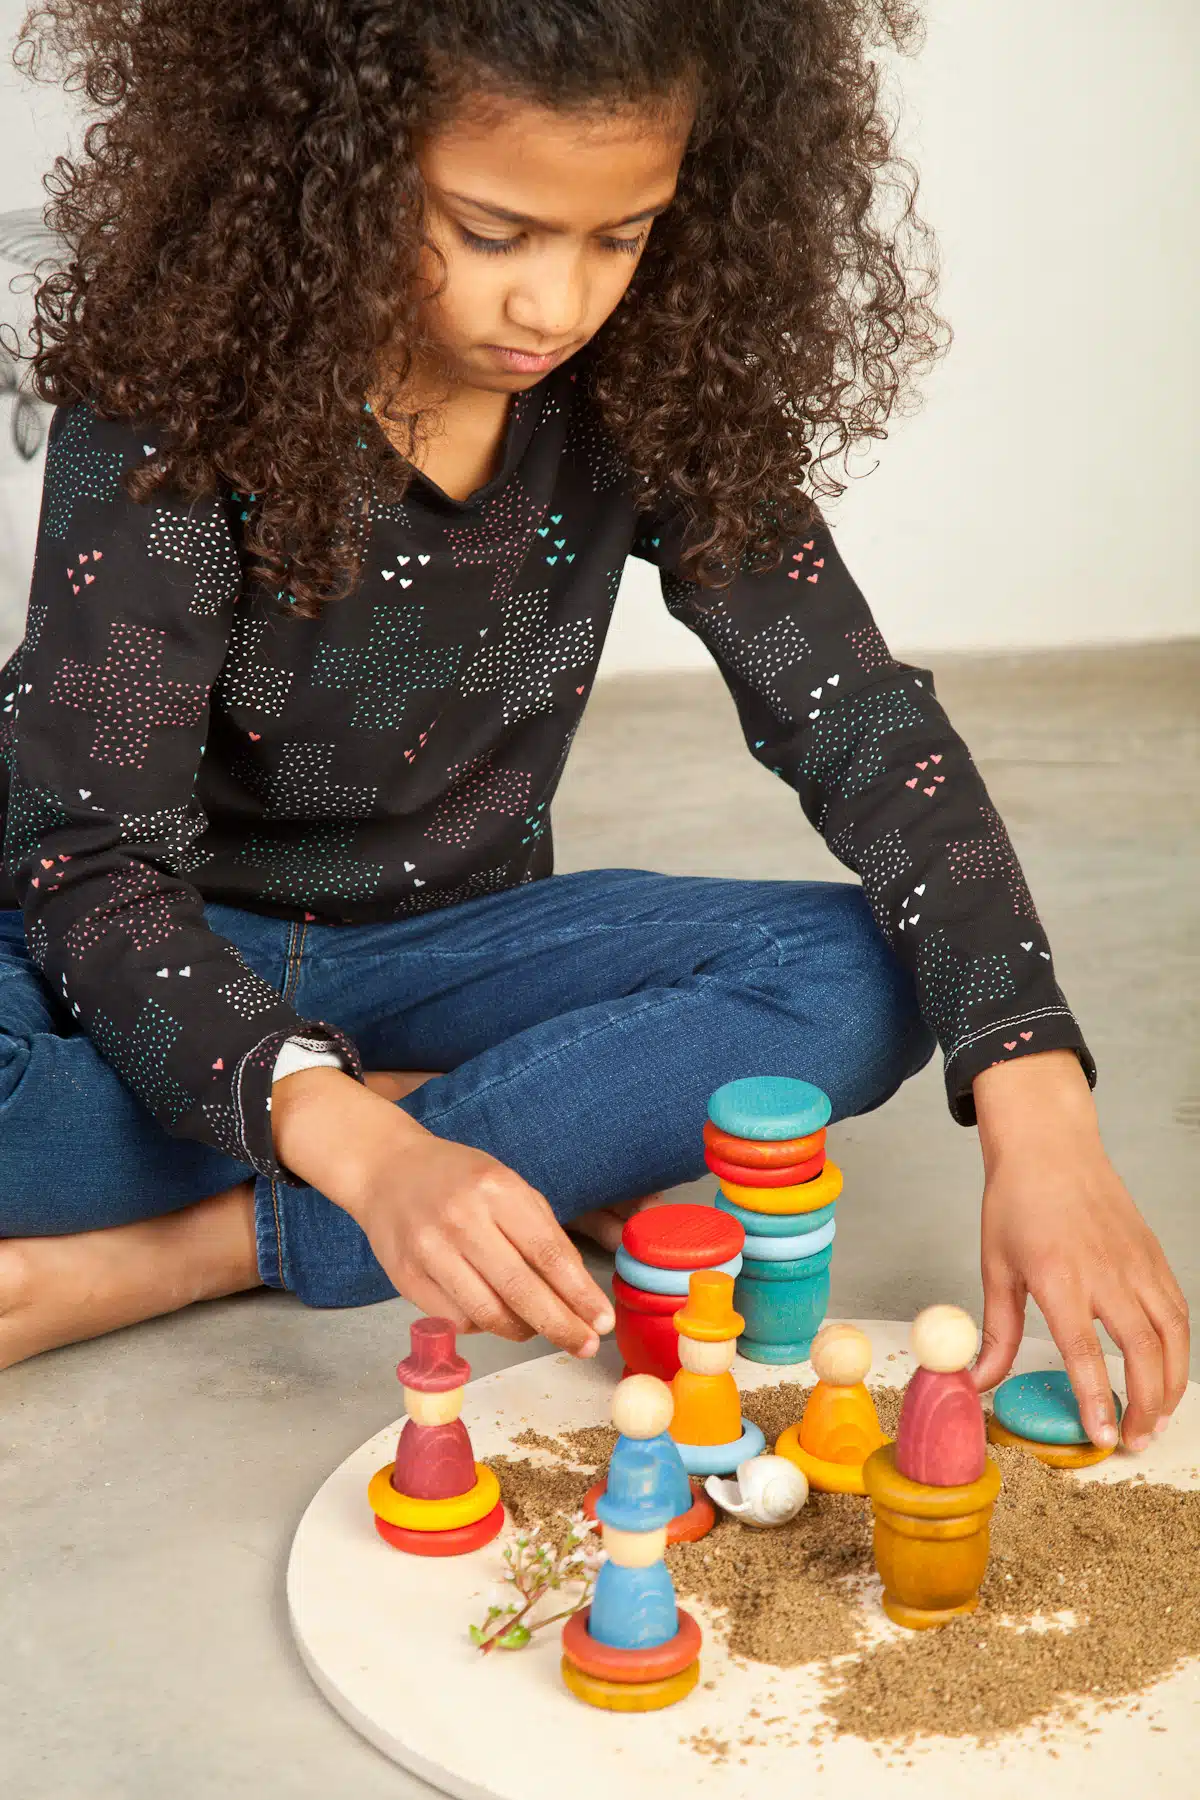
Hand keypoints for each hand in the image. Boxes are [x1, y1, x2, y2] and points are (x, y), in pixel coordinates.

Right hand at [271, 1068, 614, 1355]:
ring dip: (523, 1330)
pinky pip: (457, 1320)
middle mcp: (462, 1220)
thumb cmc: (459, 1179)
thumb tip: (577, 1293)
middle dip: (561, 1325)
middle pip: (521, 1289)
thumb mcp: (508, 1186)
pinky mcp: (405, 1277)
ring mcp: (429, 1250)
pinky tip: (494, 1313)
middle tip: (585, 1345)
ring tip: (538, 1328)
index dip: (579, 1293)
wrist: (388, 1170)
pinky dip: (484, 1325)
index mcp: (496, 1189)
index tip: (602, 1320)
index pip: (548, 1253)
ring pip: (488, 1313)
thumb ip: (542, 1233)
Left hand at [970, 1051, 1189, 1451]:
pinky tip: (1167, 1371)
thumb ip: (995, 1330)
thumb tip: (979, 1379)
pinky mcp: (1153, 1254)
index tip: (1104, 1436)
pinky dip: (1178, 1348)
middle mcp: (1105, 1271)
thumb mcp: (994, 1265)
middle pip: (1142, 1351)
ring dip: (1170, 1383)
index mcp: (1059, 1275)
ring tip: (1156, 1418)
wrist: (1050, 1144)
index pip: (1085, 1351)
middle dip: (1145, 1404)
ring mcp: (1135, 1262)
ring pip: (1171, 1334)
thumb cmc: (1017, 1200)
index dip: (1098, 1399)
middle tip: (1134, 1440)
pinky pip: (1177, 1309)